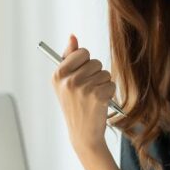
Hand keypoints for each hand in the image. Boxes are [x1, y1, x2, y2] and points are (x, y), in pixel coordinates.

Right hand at [51, 34, 116, 156]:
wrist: (83, 134)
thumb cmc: (75, 105)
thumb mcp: (65, 82)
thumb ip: (69, 57)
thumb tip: (73, 36)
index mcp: (58, 74)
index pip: (82, 52)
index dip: (85, 63)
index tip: (81, 76)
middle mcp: (68, 80)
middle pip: (95, 62)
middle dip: (95, 75)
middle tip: (87, 91)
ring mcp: (82, 88)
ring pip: (104, 73)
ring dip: (103, 84)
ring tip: (92, 98)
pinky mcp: (97, 96)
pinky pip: (111, 84)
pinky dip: (109, 93)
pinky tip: (100, 104)